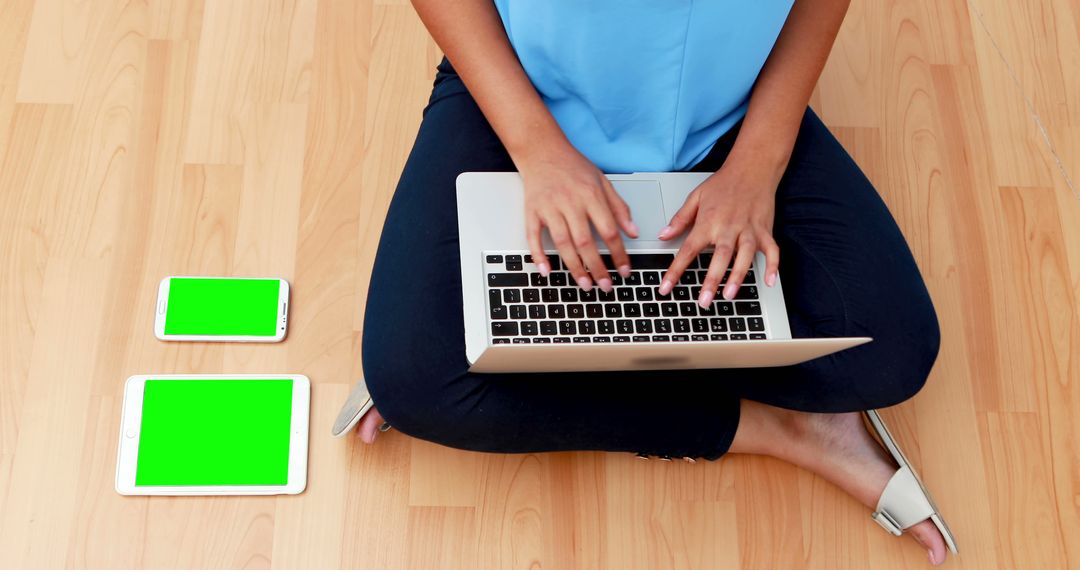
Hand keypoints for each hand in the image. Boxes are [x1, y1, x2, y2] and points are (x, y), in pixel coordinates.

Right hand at [517, 142, 638, 290]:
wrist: (542, 150)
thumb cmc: (573, 167)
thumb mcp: (603, 182)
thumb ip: (619, 208)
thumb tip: (634, 232)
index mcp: (591, 195)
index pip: (609, 231)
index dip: (618, 254)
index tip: (625, 270)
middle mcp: (570, 202)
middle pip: (585, 241)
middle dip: (597, 267)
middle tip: (605, 286)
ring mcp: (549, 207)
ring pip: (562, 243)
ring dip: (574, 267)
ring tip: (585, 284)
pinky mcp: (532, 211)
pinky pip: (533, 236)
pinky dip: (539, 255)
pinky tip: (546, 271)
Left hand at [658, 161, 780, 307]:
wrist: (752, 168)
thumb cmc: (723, 183)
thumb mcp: (695, 197)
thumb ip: (680, 219)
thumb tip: (663, 236)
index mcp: (708, 222)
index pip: (688, 250)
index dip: (675, 271)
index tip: (666, 288)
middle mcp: (728, 228)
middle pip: (719, 257)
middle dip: (711, 280)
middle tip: (703, 301)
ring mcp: (749, 230)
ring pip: (744, 256)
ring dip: (738, 276)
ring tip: (730, 295)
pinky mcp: (765, 230)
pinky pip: (772, 250)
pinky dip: (773, 266)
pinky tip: (769, 282)